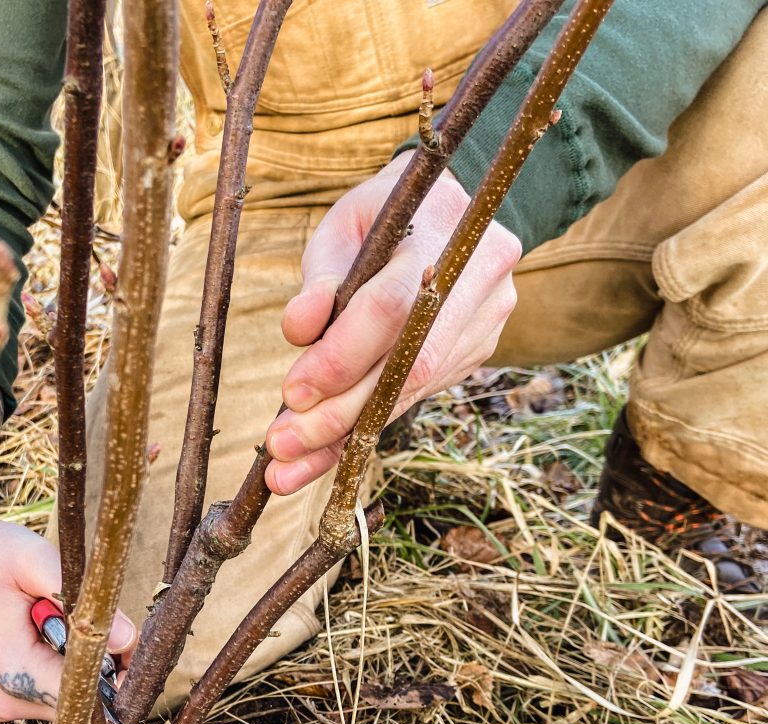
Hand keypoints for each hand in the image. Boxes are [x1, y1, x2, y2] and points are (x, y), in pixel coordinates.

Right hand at [0, 507, 136, 721]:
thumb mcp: (33, 558)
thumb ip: (78, 597)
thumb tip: (125, 638)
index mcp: (11, 672)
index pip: (83, 694)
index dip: (117, 672)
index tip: (133, 645)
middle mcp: (4, 701)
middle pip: (79, 700)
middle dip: (100, 665)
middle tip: (104, 621)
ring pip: (65, 697)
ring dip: (78, 664)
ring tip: (60, 619)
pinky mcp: (0, 698)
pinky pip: (46, 691)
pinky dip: (58, 665)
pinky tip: (46, 632)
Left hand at [265, 154, 521, 494]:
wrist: (452, 211)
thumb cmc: (384, 217)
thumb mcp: (343, 227)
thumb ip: (319, 277)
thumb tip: (297, 330)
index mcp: (442, 230)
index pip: (390, 308)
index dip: (341, 358)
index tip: (291, 395)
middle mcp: (479, 278)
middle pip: (407, 365)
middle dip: (340, 416)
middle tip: (283, 447)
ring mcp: (486, 319)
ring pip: (414, 391)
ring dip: (348, 435)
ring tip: (290, 465)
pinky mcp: (478, 349)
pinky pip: (419, 396)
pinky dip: (368, 425)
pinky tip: (325, 451)